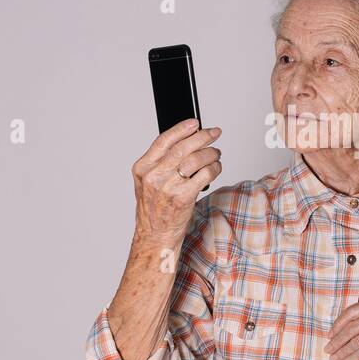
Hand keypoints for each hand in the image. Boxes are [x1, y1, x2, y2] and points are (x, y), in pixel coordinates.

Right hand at [131, 117, 221, 241]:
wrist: (155, 236)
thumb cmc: (153, 210)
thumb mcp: (147, 182)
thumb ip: (160, 162)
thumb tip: (185, 141)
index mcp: (142, 168)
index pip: (164, 140)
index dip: (182, 129)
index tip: (195, 123)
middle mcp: (154, 176)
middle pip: (183, 147)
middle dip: (202, 137)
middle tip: (214, 133)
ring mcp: (168, 186)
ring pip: (196, 158)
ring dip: (211, 153)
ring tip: (216, 153)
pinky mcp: (184, 197)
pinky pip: (205, 174)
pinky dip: (215, 168)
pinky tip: (216, 167)